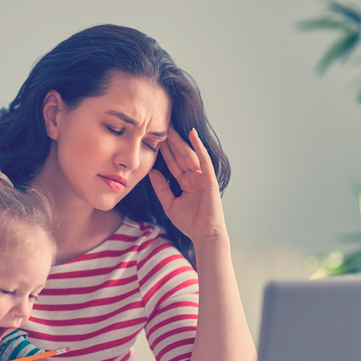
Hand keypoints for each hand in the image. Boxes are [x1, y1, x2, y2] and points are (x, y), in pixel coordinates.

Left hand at [148, 128, 227, 243]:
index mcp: (186, 182)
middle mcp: (195, 176)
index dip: (164, 151)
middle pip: (180, 156)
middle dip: (171, 142)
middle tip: (161, 125)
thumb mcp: (169, 203)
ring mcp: (202, 177)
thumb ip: (161, 187)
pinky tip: (192, 134)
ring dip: (181, 141)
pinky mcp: (209, 179)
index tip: (154, 138)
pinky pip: (203, 160)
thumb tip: (151, 172)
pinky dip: (198, 147)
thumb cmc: (189, 222)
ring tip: (171, 127)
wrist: (204, 234)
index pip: (173, 163)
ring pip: (189, 155)